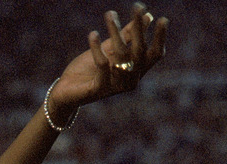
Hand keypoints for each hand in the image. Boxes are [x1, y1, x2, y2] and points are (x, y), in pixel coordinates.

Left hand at [48, 3, 167, 118]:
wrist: (64, 91)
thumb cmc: (88, 69)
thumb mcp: (109, 49)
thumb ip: (127, 36)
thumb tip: (148, 16)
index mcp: (136, 70)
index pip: (154, 54)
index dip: (159, 38)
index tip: (162, 19)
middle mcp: (130, 80)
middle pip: (139, 51)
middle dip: (139, 28)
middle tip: (137, 7)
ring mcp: (115, 86)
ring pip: (121, 55)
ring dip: (116, 32)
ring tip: (110, 15)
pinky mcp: (99, 89)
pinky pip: (102, 65)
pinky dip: (97, 48)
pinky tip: (93, 34)